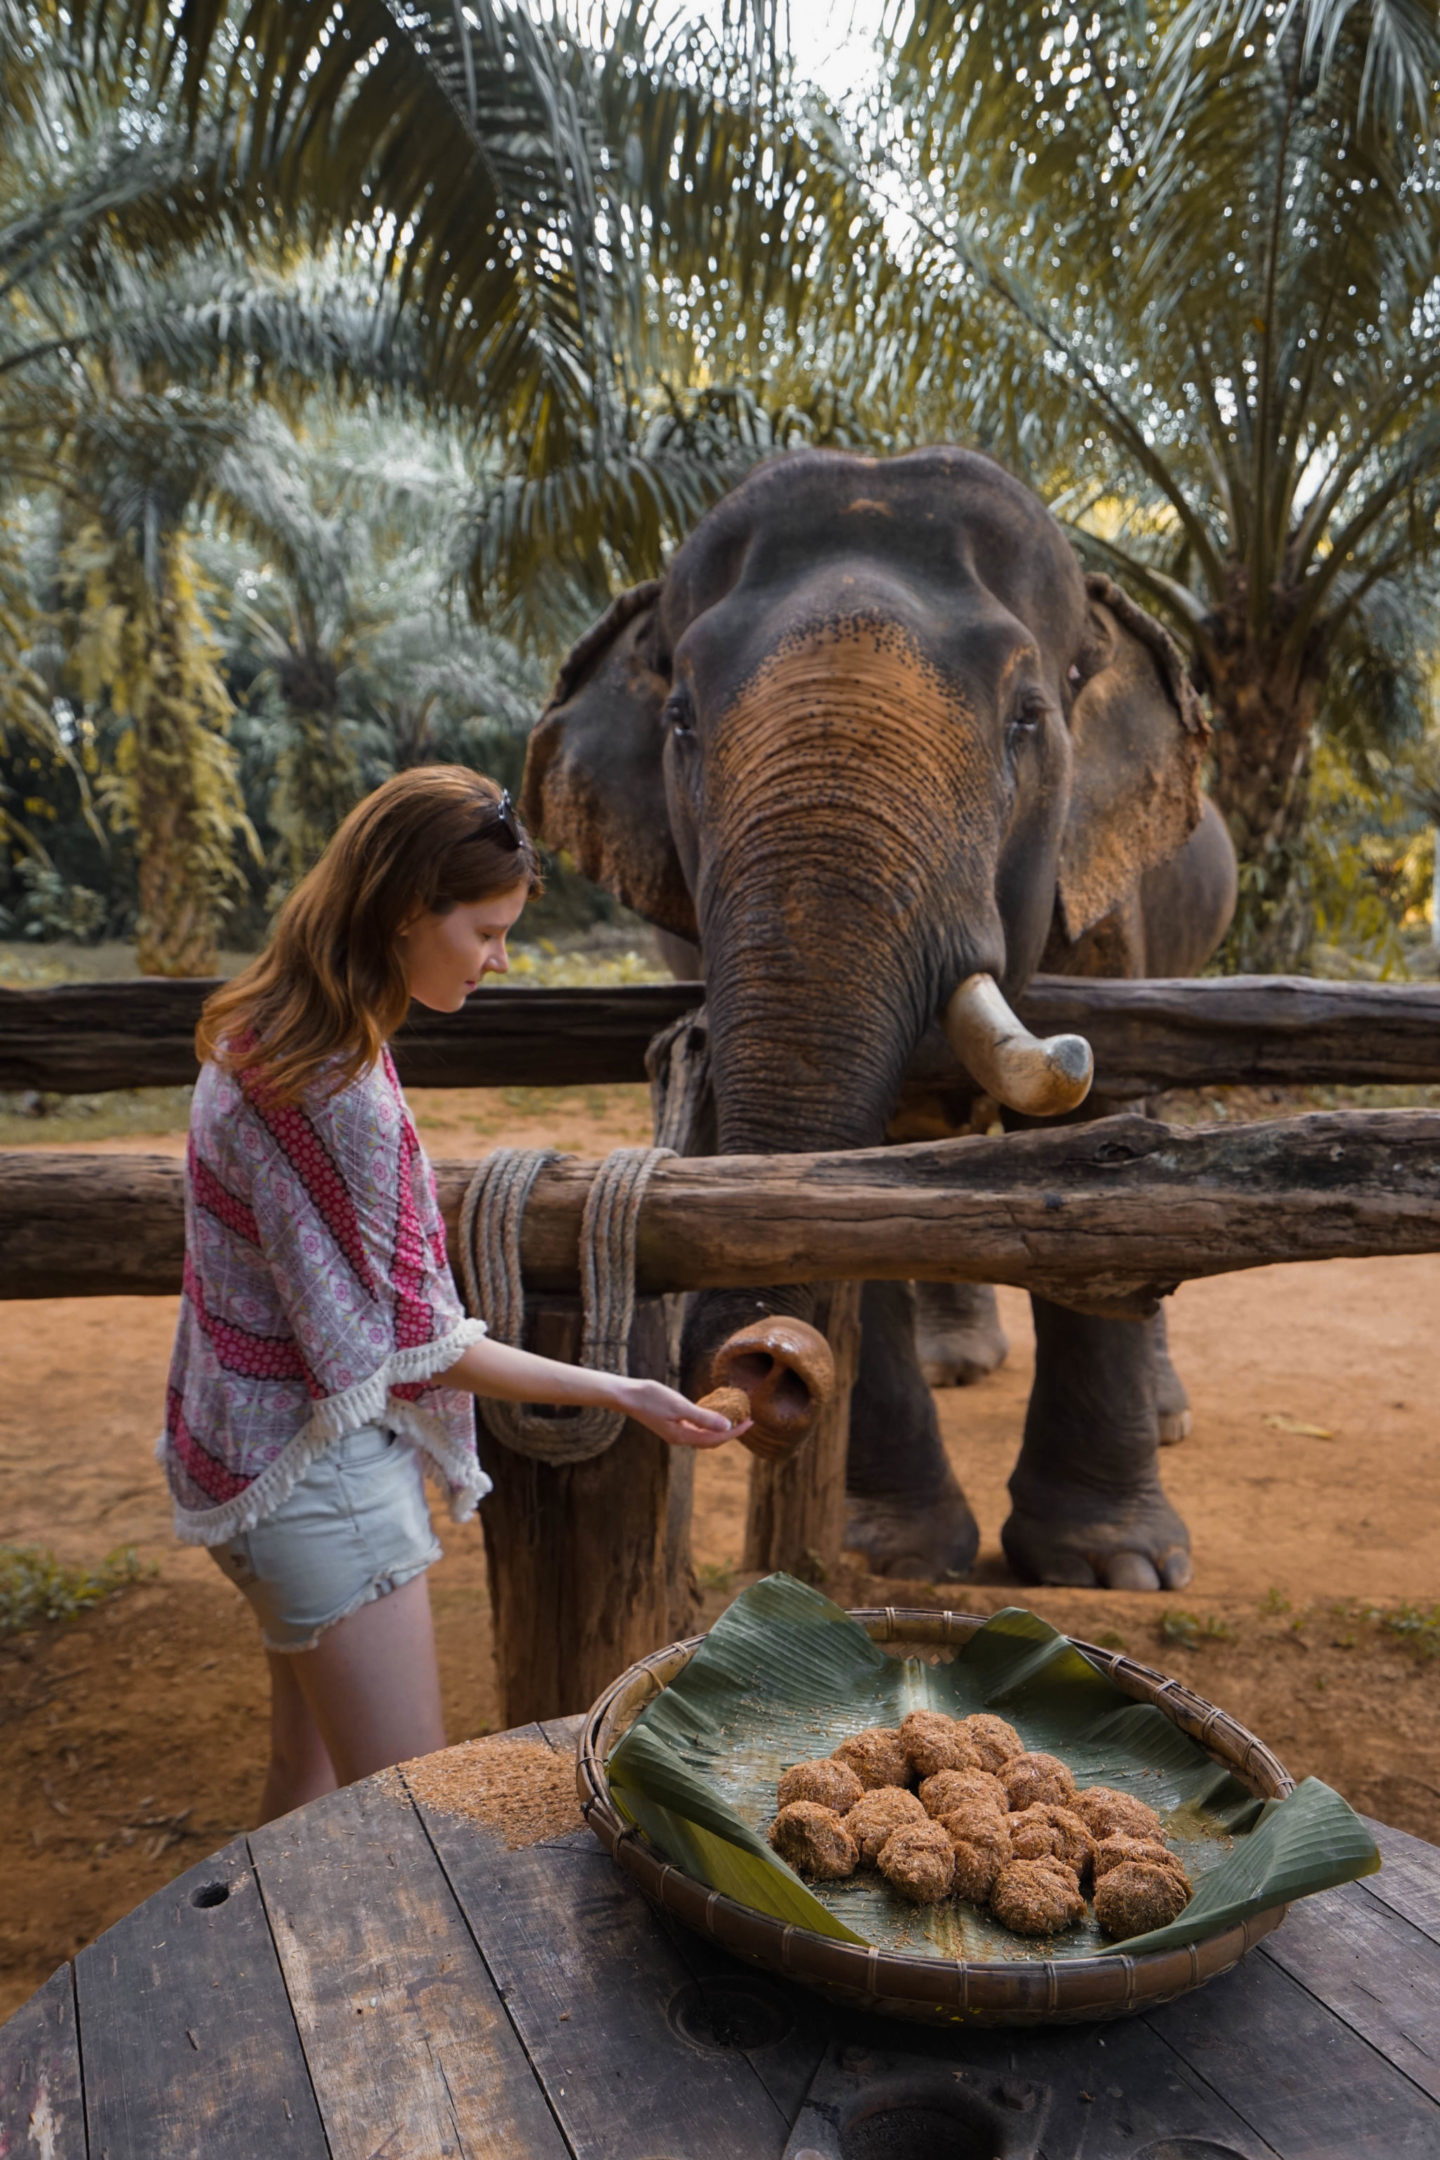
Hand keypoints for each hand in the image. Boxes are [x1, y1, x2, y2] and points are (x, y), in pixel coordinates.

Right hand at [616, 1376, 749, 1449]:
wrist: (626, 1395)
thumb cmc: (651, 1397)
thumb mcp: (680, 1405)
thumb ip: (704, 1417)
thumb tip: (727, 1427)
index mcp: (682, 1436)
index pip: (716, 1438)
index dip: (735, 1432)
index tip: (751, 1422)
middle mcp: (679, 1438)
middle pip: (711, 1441)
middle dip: (730, 1433)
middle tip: (747, 1421)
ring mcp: (674, 1432)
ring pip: (703, 1436)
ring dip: (720, 1429)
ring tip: (734, 1419)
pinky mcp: (670, 1424)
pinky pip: (695, 1428)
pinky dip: (707, 1424)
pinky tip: (712, 1414)